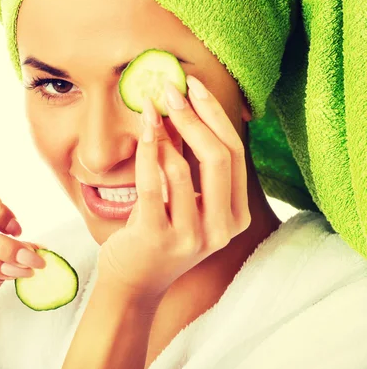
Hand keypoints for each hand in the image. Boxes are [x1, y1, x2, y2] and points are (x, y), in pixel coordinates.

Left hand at [97, 76, 251, 297]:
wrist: (133, 282)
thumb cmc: (158, 235)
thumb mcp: (181, 199)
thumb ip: (186, 161)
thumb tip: (180, 108)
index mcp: (235, 216)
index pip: (234, 154)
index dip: (215, 115)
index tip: (194, 87)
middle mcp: (222, 229)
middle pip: (218, 157)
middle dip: (194, 115)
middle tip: (170, 89)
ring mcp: (192, 236)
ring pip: (183, 168)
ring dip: (164, 131)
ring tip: (149, 109)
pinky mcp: (159, 238)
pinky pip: (153, 184)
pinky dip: (148, 151)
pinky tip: (143, 130)